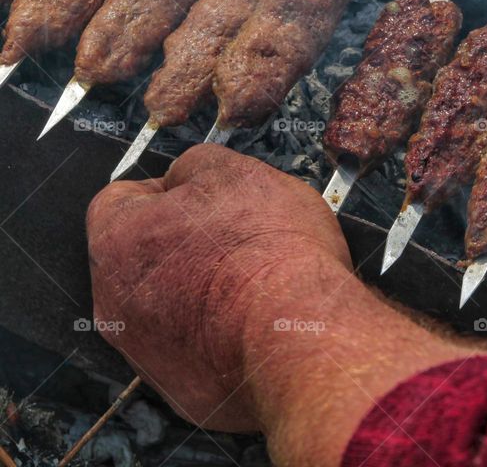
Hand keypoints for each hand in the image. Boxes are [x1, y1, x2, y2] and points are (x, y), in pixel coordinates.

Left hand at [87, 144, 351, 430]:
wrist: (301, 336)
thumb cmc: (269, 254)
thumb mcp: (238, 172)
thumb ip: (198, 165)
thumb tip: (190, 175)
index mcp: (117, 241)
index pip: (121, 200)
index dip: (169, 190)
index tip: (206, 194)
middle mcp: (116, 304)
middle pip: (145, 259)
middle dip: (187, 245)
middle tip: (239, 237)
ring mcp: (148, 355)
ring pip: (171, 309)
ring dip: (206, 293)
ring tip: (259, 282)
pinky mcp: (186, 390)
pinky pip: (198, 351)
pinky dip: (224, 335)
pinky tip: (262, 320)